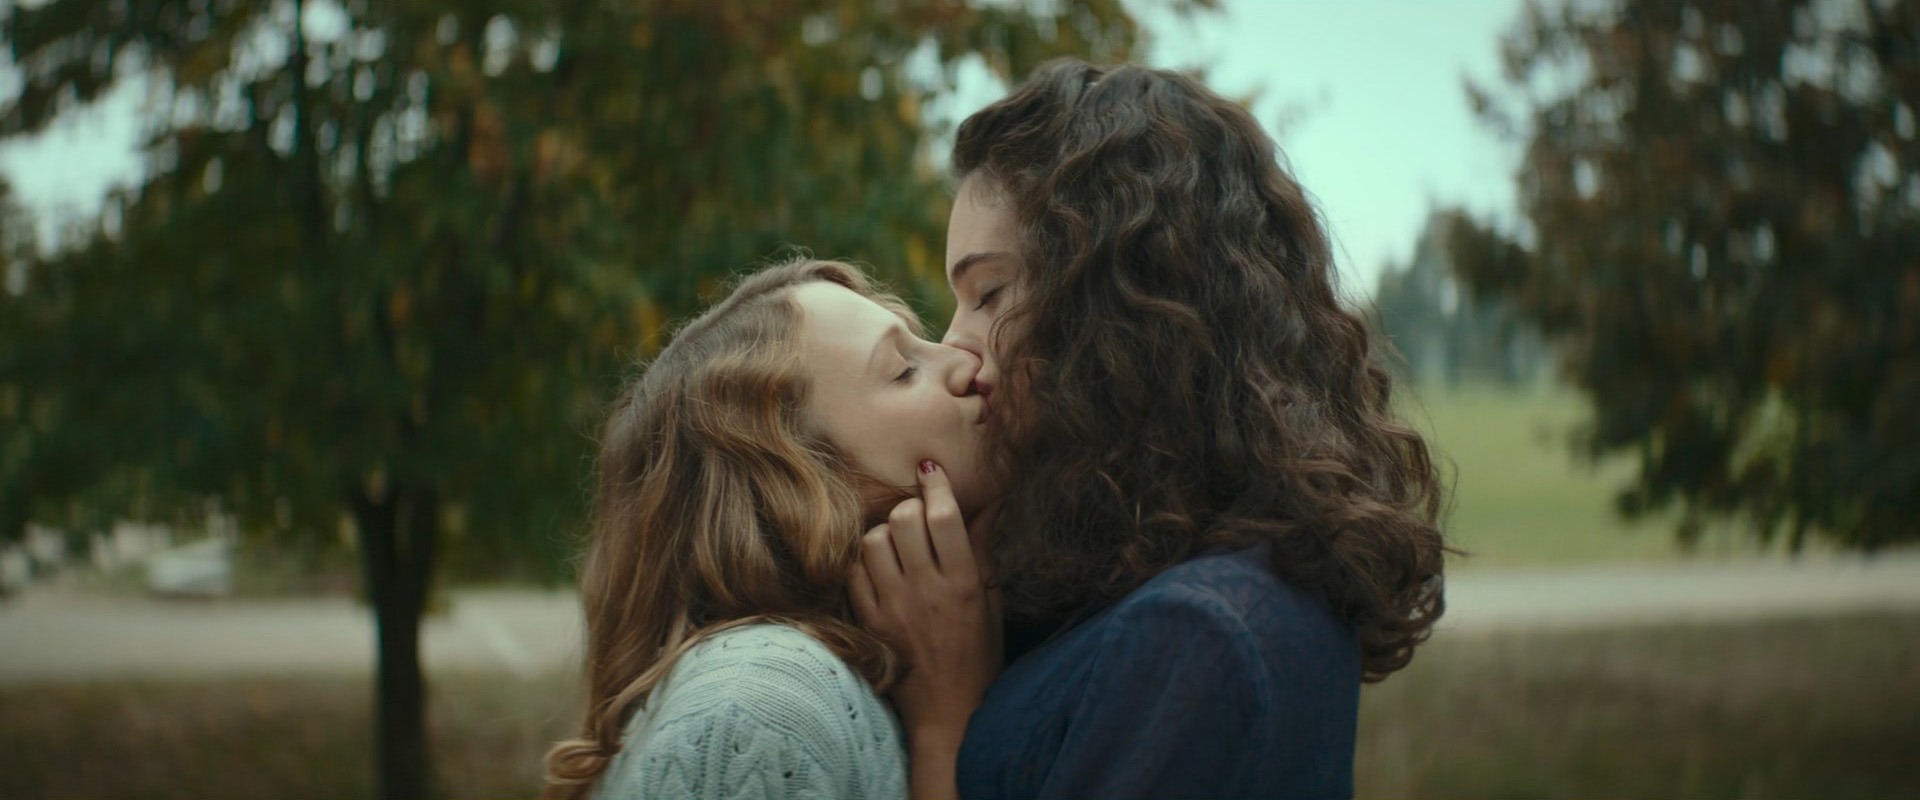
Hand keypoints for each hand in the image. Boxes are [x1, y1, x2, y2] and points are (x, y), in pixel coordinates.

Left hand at [849, 461, 1002, 766]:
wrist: (949, 711)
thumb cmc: (977, 654)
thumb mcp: (990, 600)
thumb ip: (981, 549)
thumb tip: (987, 502)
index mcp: (964, 584)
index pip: (945, 516)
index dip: (936, 485)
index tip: (931, 471)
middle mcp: (927, 591)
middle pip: (905, 519)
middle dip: (909, 507)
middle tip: (916, 517)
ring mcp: (894, 607)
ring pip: (874, 540)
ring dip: (884, 533)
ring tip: (896, 545)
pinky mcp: (870, 622)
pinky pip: (853, 572)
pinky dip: (862, 562)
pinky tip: (877, 568)